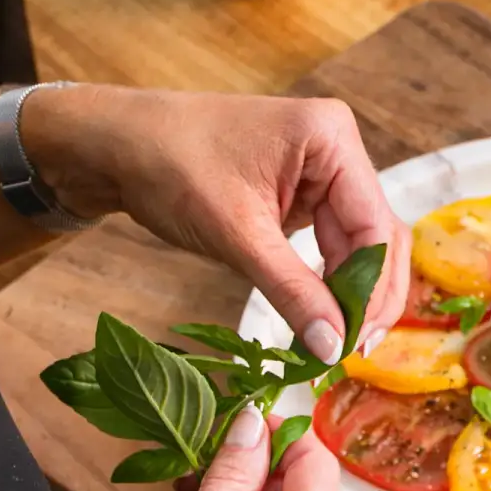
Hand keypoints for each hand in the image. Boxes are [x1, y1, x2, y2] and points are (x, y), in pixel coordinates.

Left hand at [23, 84, 410, 362]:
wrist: (113, 145)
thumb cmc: (169, 167)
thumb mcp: (237, 235)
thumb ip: (292, 291)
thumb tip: (332, 348)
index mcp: (332, 138)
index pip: (374, 226)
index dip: (372, 290)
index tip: (355, 344)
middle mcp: (339, 148)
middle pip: (377, 235)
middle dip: (368, 295)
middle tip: (354, 351)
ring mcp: (324, 170)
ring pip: (359, 244)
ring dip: (351, 292)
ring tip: (339, 342)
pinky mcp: (306, 192)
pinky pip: (332, 241)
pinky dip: (329, 280)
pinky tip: (324, 315)